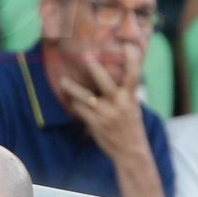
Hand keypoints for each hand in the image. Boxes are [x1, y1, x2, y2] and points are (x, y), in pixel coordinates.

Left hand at [58, 45, 146, 160]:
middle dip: (93, 67)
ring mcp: (106, 113)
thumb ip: (125, 91)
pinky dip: (74, 103)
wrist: (131, 151)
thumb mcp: (133, 106)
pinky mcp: (95, 124)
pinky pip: (80, 109)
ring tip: (63, 81)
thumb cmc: (130, 124)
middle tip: (84, 53)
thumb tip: (115, 73)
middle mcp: (119, 103)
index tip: (127, 45)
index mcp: (131, 97)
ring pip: (85, 96)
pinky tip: (70, 100)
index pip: (133, 75)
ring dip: (72, 88)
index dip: (132, 59)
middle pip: (104, 81)